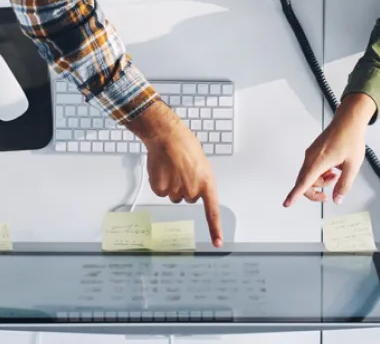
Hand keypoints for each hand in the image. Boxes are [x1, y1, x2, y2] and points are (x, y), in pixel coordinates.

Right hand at [127, 102, 222, 245]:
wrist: (167, 136)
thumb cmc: (185, 145)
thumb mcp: (200, 164)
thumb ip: (200, 180)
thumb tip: (194, 190)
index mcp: (207, 182)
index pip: (212, 211)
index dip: (215, 228)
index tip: (218, 243)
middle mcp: (192, 190)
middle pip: (189, 198)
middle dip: (185, 187)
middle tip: (182, 170)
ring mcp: (176, 191)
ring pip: (174, 196)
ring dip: (173, 185)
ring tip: (172, 167)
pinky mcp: (161, 190)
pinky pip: (162, 192)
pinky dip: (160, 183)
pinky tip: (162, 170)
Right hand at [285, 93, 376, 205]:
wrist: (349, 120)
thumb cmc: (351, 138)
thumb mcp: (352, 166)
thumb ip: (344, 185)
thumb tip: (337, 199)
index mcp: (319, 161)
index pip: (304, 182)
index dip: (294, 195)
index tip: (287, 203)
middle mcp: (311, 157)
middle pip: (304, 182)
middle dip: (315, 191)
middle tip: (327, 196)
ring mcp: (311, 153)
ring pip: (309, 175)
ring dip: (320, 181)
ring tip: (336, 174)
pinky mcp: (314, 151)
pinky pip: (312, 167)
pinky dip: (320, 173)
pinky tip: (333, 168)